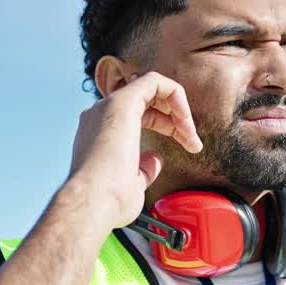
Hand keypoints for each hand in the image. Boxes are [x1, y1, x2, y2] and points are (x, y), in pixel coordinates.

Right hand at [68, 72, 202, 228]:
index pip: (138, 115)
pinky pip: (154, 81)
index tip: (187, 146)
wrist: (92, 203)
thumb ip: (143, 168)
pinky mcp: (121, 102)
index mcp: (100, 133)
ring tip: (191, 133)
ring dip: (178, 107)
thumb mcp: (131, 184)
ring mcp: (109, 107)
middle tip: (193, 141)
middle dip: (176, 118)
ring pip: (151, 87)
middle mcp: (101, 115)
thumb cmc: (108, 201)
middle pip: (147, 101)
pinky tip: (184, 117)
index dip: (167, 126)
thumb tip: (155, 159)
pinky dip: (175, 93)